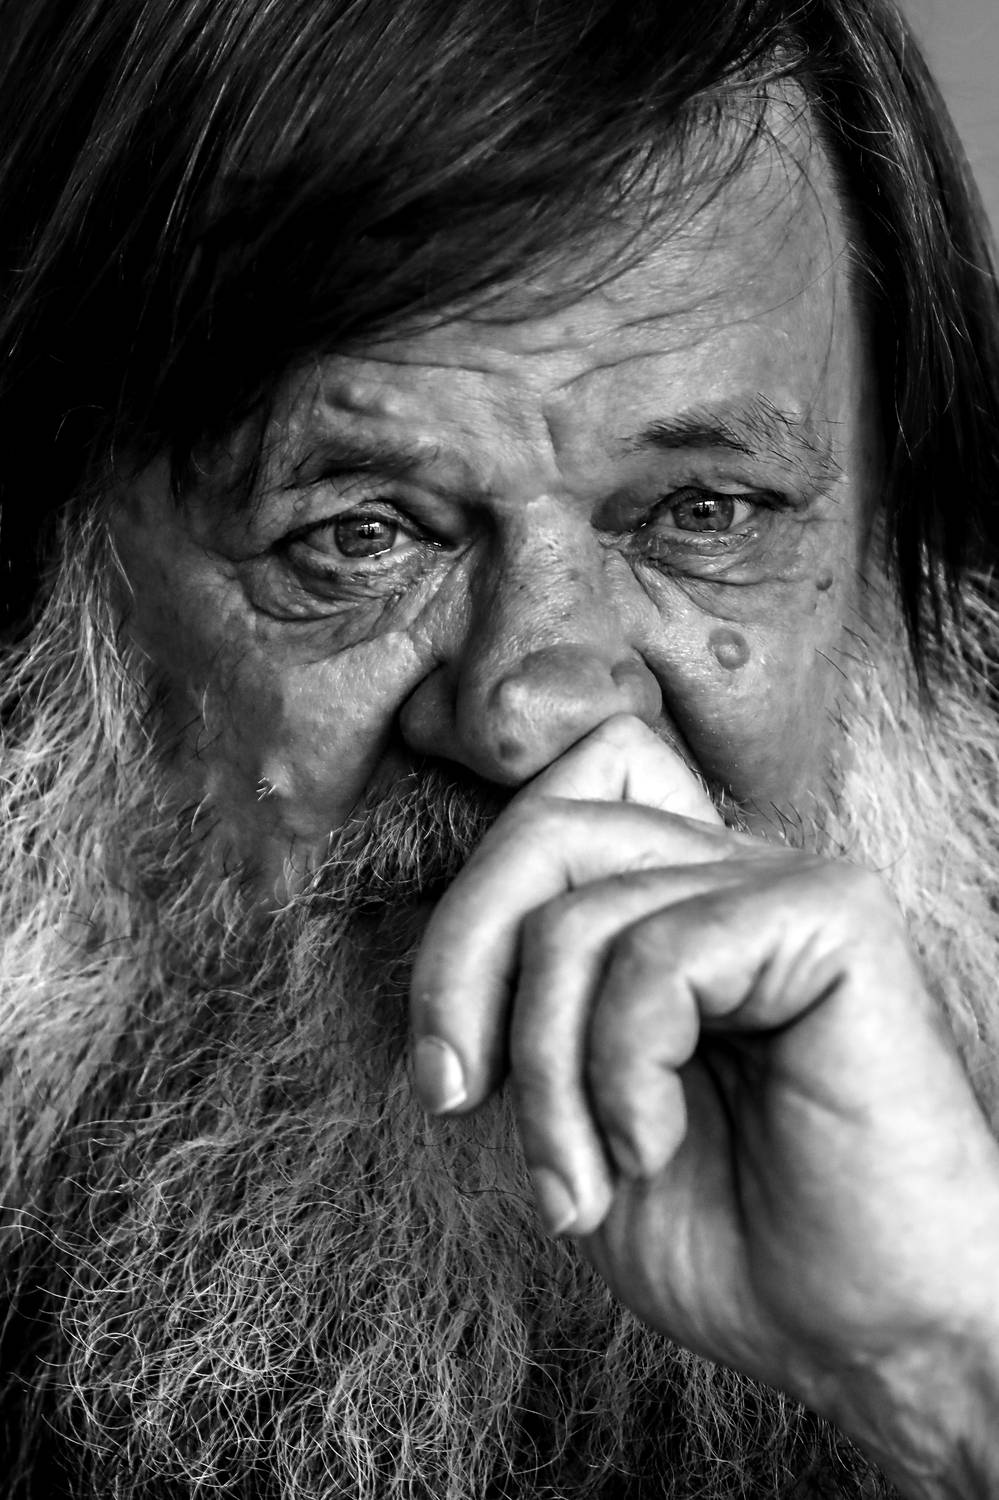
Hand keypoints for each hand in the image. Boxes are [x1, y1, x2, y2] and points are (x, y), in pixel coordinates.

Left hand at [409, 715, 998, 1494]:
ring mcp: (783, 884)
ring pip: (580, 918)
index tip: (445, 1067)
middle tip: (453, 1099)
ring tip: (581, 1179)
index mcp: (673, 895)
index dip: (466, 912)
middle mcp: (729, 868)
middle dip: (459, 973)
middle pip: (544, 832)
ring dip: (545, 1073)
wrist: (866, 1336)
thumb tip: (437, 946)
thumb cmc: (729, 1230)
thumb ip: (520, 1000)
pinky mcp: (833, 917)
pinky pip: (658, 957)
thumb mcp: (568, 1102)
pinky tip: (652, 1147)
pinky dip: (621, 1072)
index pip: (546, 806)